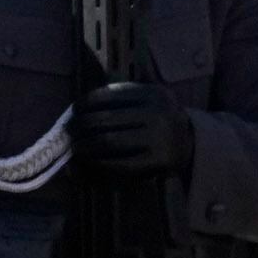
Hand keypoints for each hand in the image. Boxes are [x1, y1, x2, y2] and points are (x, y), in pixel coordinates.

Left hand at [69, 81, 191, 181]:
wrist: (189, 141)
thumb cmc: (156, 117)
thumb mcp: (145, 98)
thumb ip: (118, 94)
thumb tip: (79, 105)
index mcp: (151, 94)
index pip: (107, 96)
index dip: (83, 104)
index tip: (74, 111)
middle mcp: (157, 113)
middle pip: (103, 120)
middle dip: (79, 127)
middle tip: (68, 132)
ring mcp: (159, 138)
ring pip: (108, 142)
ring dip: (84, 145)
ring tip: (75, 146)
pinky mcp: (157, 160)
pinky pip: (119, 163)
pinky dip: (98, 162)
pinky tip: (88, 161)